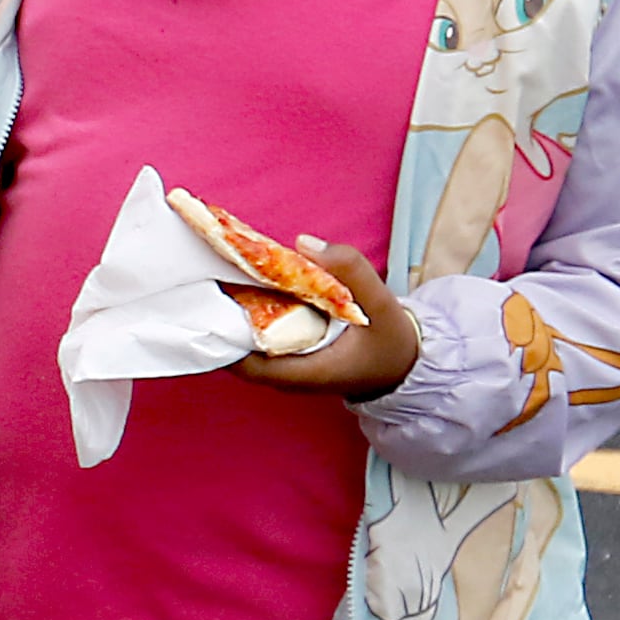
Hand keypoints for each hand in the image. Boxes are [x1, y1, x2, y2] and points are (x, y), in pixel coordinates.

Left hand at [228, 240, 421, 400]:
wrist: (405, 364)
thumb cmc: (392, 342)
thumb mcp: (381, 305)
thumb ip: (350, 271)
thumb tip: (303, 243)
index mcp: (304, 374)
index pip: (244, 362)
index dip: (223, 330)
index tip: (217, 294)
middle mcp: (286, 376)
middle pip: (237, 349)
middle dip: (224, 313)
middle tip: (214, 272)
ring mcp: (286, 368)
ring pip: (247, 341)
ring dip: (237, 309)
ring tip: (226, 270)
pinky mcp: (290, 356)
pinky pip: (262, 335)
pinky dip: (256, 311)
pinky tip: (252, 282)